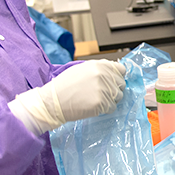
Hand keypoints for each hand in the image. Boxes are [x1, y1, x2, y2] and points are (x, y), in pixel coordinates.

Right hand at [9, 61, 125, 133]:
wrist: (53, 101)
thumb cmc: (64, 86)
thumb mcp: (82, 70)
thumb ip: (99, 69)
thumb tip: (114, 73)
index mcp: (99, 65)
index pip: (121, 70)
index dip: (117, 77)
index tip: (112, 82)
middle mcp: (103, 75)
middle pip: (121, 84)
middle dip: (114, 90)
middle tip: (100, 94)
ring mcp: (104, 89)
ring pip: (118, 97)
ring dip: (110, 100)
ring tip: (95, 100)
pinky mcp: (102, 103)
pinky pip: (112, 107)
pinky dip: (105, 109)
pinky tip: (93, 107)